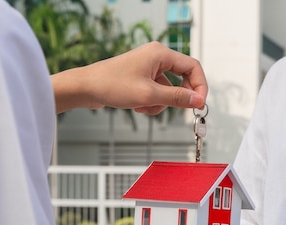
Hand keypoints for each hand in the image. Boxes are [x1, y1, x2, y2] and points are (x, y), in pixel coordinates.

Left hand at [51, 41, 207, 113]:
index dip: (199, 86)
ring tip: (145, 107)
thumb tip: (199, 100)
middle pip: (182, 78)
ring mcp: (148, 66)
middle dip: (178, 97)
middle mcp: (156, 56)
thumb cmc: (112, 85)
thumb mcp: (149, 95)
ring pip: (168, 89)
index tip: (200, 104)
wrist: (86, 87)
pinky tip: (137, 106)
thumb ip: (177, 97)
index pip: (192, 67)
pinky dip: (151, 102)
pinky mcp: (141, 77)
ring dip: (161, 103)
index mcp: (161, 53)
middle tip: (178, 110)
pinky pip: (156, 92)